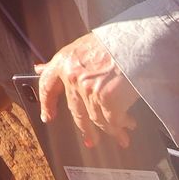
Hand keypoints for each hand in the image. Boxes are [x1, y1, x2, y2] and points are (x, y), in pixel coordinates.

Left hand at [35, 33, 139, 148]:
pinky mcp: (106, 99)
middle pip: (75, 111)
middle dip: (85, 129)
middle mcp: (72, 77)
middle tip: (91, 139)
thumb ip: (66, 62)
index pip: (47, 86)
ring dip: (110, 130)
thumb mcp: (84, 46)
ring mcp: (88, 90)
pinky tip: (129, 127)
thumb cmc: (115, 41)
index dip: (47, 104)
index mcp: (64, 61)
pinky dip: (121, 127)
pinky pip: (112, 121)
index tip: (48, 116)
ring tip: (120, 136)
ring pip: (96, 119)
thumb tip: (41, 69)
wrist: (137, 40)